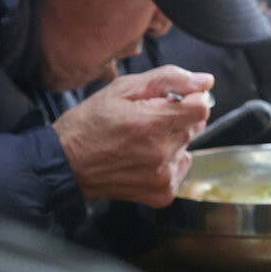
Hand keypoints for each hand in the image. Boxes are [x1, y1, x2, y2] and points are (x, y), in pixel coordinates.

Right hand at [53, 65, 212, 206]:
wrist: (65, 165)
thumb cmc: (89, 124)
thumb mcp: (123, 88)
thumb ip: (169, 79)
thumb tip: (205, 81)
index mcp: (151, 122)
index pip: (201, 107)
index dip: (190, 98)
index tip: (173, 99)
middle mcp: (160, 152)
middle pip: (196, 125)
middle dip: (178, 117)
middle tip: (149, 118)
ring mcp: (162, 175)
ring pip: (188, 145)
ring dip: (173, 139)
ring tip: (142, 140)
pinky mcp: (162, 192)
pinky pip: (181, 166)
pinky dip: (169, 160)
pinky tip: (145, 157)